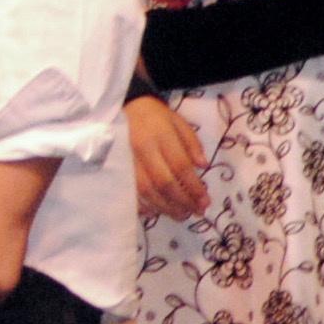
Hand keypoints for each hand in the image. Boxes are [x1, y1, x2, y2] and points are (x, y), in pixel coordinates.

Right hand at [126, 97, 209, 222]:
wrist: (124, 107)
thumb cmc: (155, 116)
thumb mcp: (179, 122)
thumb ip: (192, 143)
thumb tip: (203, 166)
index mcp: (160, 136)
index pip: (180, 166)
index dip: (194, 187)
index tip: (206, 201)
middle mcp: (142, 151)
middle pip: (163, 182)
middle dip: (182, 201)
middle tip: (196, 212)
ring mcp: (127, 160)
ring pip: (146, 190)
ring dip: (165, 207)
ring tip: (181, 215)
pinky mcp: (117, 167)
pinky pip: (128, 190)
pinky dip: (141, 205)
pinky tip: (154, 213)